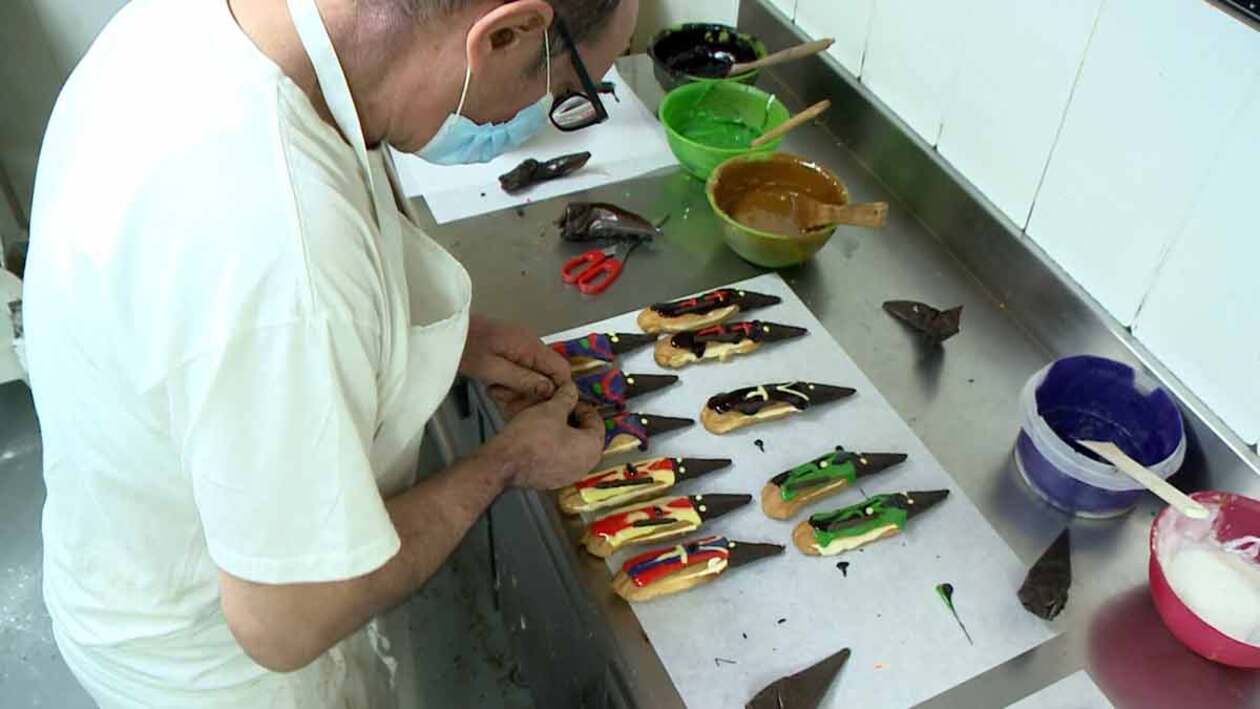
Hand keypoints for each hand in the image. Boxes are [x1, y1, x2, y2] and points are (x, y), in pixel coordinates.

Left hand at [461, 316, 569, 417]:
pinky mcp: (511, 350)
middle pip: (548, 375)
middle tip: (509, 400)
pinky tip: (495, 386)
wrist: (444, 331)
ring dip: (519, 389)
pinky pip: (522, 371)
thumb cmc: (465, 348)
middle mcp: (530, 344)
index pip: (562, 369)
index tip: (541, 405)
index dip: (556, 390)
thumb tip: (550, 390)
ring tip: (497, 392)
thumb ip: (522, 379)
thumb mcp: (492, 369)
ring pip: (534, 375)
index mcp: (530, 345)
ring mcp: (521, 346)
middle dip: (532, 392)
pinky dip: (512, 382)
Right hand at [485, 381, 603, 489]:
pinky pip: (559, 459)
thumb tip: (571, 391)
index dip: (582, 406)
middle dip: (573, 420)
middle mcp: (584, 465)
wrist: (503, 463)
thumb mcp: (551, 409)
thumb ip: (566, 398)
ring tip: (548, 421)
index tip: (571, 400)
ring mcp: (568, 476)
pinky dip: (554, 447)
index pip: (597, 421)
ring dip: (563, 433)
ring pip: (572, 448)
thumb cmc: (528, 441)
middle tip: (560, 409)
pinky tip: (540, 437)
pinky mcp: (552, 480)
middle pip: (585, 436)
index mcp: (591, 448)